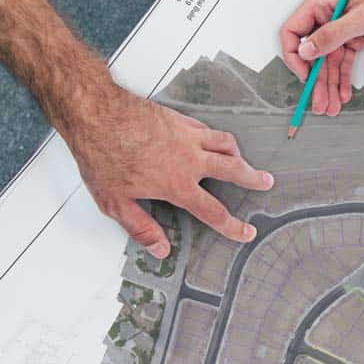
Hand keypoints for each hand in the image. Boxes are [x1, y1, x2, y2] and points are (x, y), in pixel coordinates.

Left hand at [54, 67, 272, 256]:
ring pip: (225, 143)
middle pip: (233, 170)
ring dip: (238, 153)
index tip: (246, 232)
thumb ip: (141, 227)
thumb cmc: (102, 156)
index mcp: (177, 184)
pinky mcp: (178, 119)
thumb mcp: (115, 203)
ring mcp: (186, 135)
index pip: (213, 211)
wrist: (97, 114)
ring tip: (242, 159)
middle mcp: (189, 159)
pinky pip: (206, 128)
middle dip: (252, 178)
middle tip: (266, 182)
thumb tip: (160, 249)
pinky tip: (211, 139)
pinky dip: (215, 136)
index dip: (233, 226)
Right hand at [277, 0, 363, 116]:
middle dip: (316, 80)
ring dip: (329, 85)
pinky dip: (342, 79)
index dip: (295, 56)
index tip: (304, 75)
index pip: (294, 32)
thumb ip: (332, 34)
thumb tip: (307, 49)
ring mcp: (341, 30)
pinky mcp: (354, 39)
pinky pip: (343, 62)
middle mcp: (328, 17)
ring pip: (328, 62)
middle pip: (312, 54)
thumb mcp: (363, 17)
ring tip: (331, 105)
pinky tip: (343, 93)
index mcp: (322, 4)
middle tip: (319, 102)